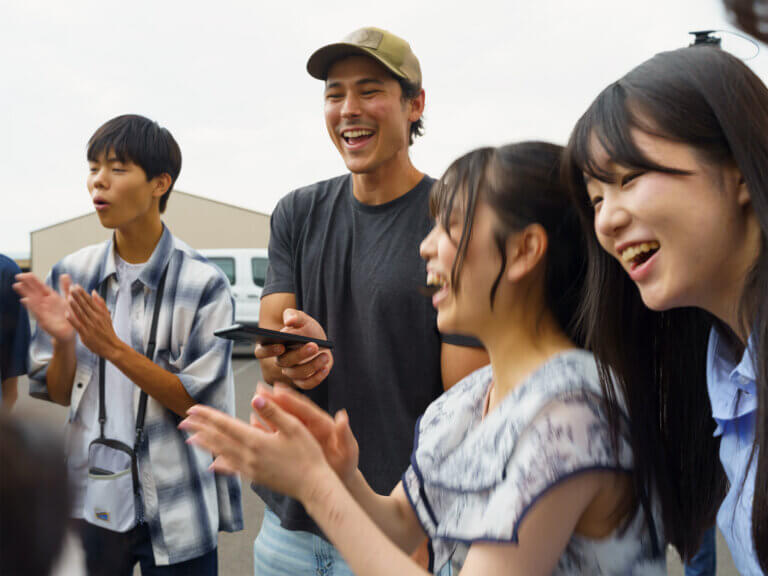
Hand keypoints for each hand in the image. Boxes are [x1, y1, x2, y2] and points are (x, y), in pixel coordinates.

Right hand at [13, 273, 74, 342]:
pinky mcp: (45, 321)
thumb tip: (64, 274)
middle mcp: (45, 304)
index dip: (33, 280)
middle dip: (26, 285)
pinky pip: (38, 313)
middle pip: (34, 292)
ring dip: (26, 294)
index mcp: (51, 297)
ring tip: (18, 286)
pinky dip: (32, 306)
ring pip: (33, 301)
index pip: (40, 287)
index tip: (25, 274)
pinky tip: (27, 300)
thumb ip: (66, 287)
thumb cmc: (69, 315)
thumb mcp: (69, 299)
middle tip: (17, 277)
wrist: (70, 332)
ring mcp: (44, 312)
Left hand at [66, 285, 122, 358]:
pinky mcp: (86, 334)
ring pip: (81, 314)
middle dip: (78, 296)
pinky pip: (78, 325)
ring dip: (74, 305)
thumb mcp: (107, 315)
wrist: (111, 346)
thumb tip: (94, 292)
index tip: (76, 286)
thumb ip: (100, 303)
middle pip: (85, 305)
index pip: (90, 301)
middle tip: (71, 288)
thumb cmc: (107, 331)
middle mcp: (96, 318)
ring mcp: (91, 326)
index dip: (83, 293)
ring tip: (68, 297)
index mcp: (100, 313)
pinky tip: (67, 314)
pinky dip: (73, 319)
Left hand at [180, 396, 333, 502]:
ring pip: (221, 453)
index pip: (226, 425)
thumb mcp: (294, 427)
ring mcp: (250, 468)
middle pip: (219, 439)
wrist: (313, 486)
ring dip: (205, 444)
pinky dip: (219, 463)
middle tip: (183, 421)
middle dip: (200, 429)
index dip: (208, 416)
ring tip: (191, 439)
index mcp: (256, 441)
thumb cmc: (308, 454)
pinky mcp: (255, 477)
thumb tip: (255, 397)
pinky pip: (232, 468)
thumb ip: (274, 412)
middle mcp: (248, 456)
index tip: (192, 409)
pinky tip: (211, 464)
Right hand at [254, 309, 333, 388]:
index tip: (281, 346)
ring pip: (296, 374)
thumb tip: (289, 320)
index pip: (261, 352)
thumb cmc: (305, 329)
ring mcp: (291, 372)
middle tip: (313, 345)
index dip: (268, 351)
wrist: (317, 339)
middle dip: (299, 355)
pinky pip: (307, 384)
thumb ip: (293, 315)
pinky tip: (325, 367)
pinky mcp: (303, 380)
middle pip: (283, 363)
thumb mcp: (301, 318)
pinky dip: (317, 378)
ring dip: (311, 365)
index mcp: (273, 345)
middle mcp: (280, 360)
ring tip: (324, 355)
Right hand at [255, 383, 358, 484]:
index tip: (278, 390)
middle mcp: (309, 425)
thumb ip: (345, 434)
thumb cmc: (345, 463)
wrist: (339, 478)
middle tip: (260, 389)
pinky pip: (277, 433)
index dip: (291, 399)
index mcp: (322, 423)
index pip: (305, 408)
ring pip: (281, 419)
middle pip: (289, 410)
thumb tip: (343, 416)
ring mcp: (299, 434)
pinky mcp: (292, 444)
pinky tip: (253, 421)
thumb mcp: (348, 449)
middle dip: (274, 399)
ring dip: (268, 410)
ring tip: (254, 400)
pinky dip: (266, 427)